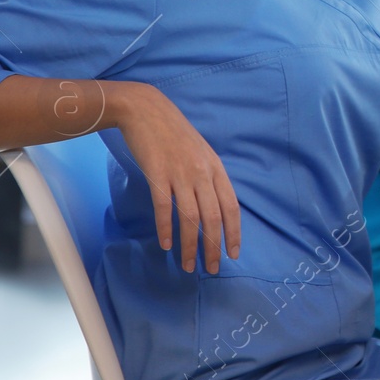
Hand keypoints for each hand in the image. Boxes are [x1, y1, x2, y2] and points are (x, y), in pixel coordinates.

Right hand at [111, 82, 240, 273]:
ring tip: (188, 265)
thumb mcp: (201, 153)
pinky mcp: (157, 174)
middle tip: (211, 269)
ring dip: (190, 244)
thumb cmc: (174, 133)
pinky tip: (166, 244)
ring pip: (190, 217)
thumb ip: (209, 177)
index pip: (231, 206)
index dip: (233, 232)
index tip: (233, 253)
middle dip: (214, 246)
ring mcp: (180, 173)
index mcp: (215, 168)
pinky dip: (166, 228)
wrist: (146, 110)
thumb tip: (214, 206)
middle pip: (213, 217)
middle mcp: (202, 172)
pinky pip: (164, 206)